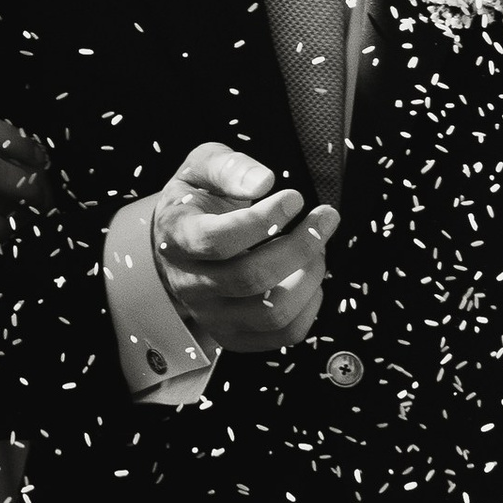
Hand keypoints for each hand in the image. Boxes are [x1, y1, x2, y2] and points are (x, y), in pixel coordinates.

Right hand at [153, 143, 337, 354]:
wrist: (180, 242)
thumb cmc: (197, 201)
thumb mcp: (203, 167)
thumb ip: (230, 168)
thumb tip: (264, 181)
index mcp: (177, 237)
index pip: (218, 241)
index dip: (263, 220)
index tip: (294, 197)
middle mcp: (189, 284)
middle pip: (251, 278)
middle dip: (301, 245)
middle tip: (325, 217)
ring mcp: (211, 315)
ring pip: (271, 312)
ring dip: (310, 275)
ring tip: (319, 245)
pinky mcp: (235, 335)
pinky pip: (284, 333)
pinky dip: (310, 304)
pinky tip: (309, 274)